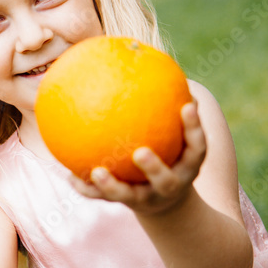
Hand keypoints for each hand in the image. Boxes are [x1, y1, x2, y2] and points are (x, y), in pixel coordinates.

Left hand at [69, 101, 206, 215]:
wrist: (167, 204)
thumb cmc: (171, 154)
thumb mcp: (179, 138)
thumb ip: (170, 108)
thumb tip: (158, 62)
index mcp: (187, 165)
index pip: (197, 147)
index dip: (194, 127)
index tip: (188, 107)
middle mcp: (169, 184)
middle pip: (165, 180)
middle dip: (154, 168)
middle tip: (140, 152)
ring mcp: (147, 198)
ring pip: (129, 195)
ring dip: (112, 186)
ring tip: (97, 172)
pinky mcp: (126, 204)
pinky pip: (103, 198)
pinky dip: (87, 187)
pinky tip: (70, 175)